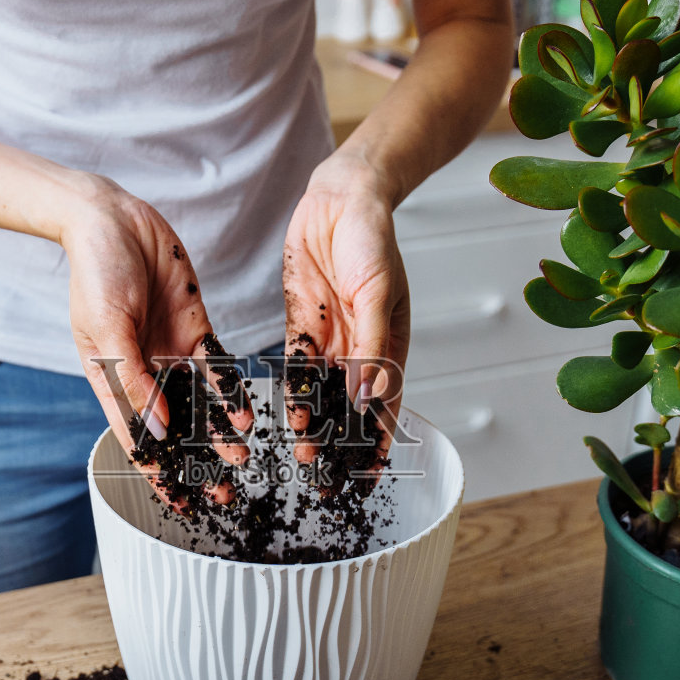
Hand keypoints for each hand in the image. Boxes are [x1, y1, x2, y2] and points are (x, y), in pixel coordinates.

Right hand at [64, 177, 253, 507]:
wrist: (111, 217)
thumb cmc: (95, 270)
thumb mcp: (108, 328)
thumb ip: (133, 381)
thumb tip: (157, 432)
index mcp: (109, 378)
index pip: (135, 437)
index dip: (155, 473)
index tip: (175, 504)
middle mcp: (142, 371)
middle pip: (172, 428)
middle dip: (195, 463)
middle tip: (222, 494)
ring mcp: (169, 350)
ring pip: (200, 403)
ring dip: (219, 433)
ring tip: (243, 459)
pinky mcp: (194, 327)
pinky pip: (218, 367)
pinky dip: (232, 391)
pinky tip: (247, 413)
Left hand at [282, 154, 410, 469]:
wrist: (342, 196)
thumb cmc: (373, 237)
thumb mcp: (378, 291)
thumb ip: (372, 345)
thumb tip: (367, 396)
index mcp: (392, 342)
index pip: (388, 404)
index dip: (381, 442)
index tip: (373, 478)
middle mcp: (363, 347)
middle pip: (353, 408)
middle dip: (343, 446)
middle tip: (330, 482)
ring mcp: (333, 337)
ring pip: (323, 394)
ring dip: (315, 427)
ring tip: (304, 460)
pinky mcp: (304, 324)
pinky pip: (297, 368)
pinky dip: (293, 394)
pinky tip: (287, 419)